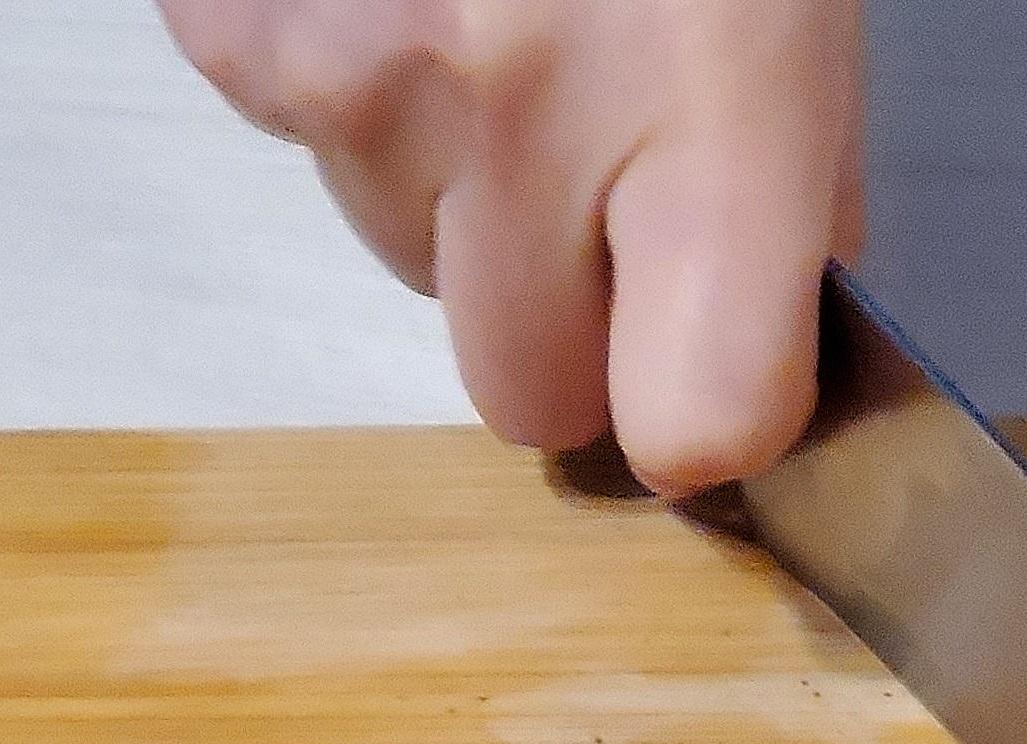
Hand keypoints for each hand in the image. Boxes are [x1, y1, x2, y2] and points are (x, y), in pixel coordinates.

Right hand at [161, 0, 863, 492]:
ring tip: (502, 10)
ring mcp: (356, 66)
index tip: (703, 383)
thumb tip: (751, 353)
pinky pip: (296, 131)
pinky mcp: (230, 19)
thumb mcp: (796, 15)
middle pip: (525, 389)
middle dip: (561, 316)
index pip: (696, 419)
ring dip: (446, 175)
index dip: (699, 420)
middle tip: (596, 169)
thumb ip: (788, 204)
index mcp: (710, 117)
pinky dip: (344, 68)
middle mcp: (523, 112)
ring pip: (400, 254)